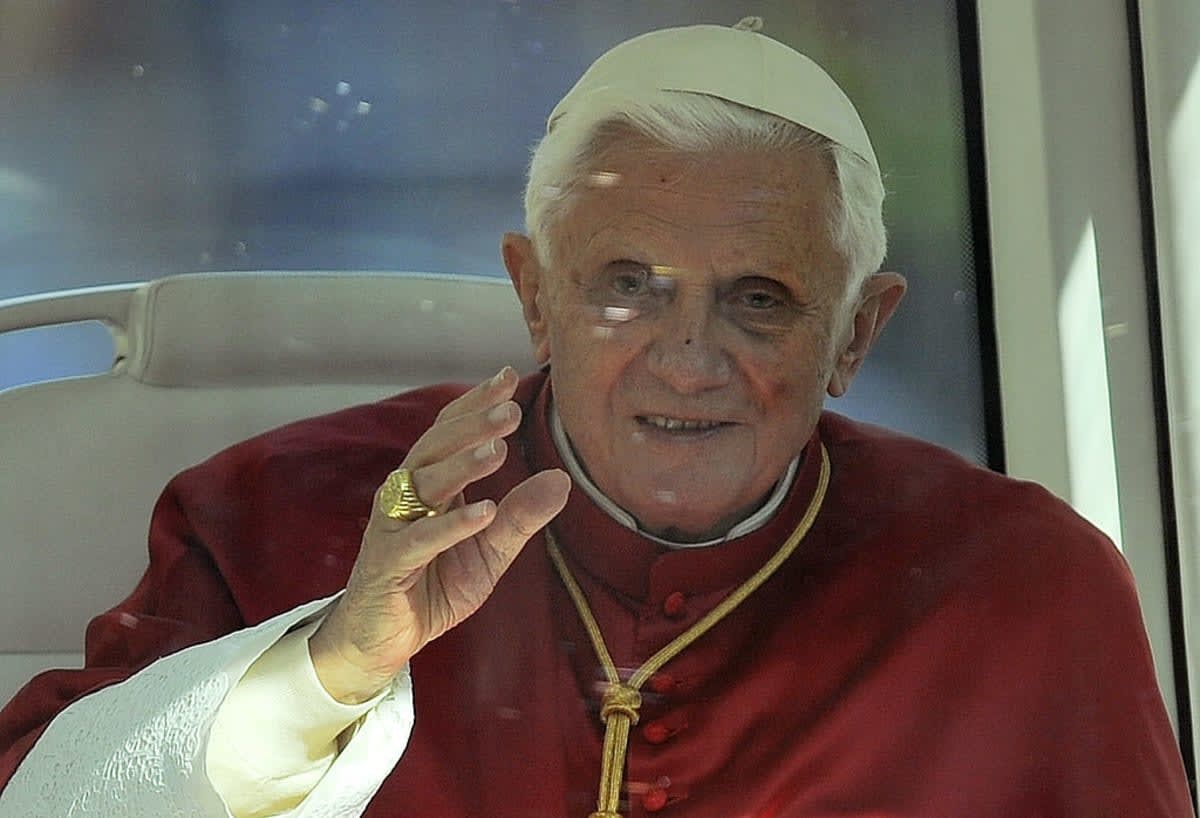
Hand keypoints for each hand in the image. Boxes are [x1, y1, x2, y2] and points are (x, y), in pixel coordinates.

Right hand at [308, 367, 570, 702]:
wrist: (380, 640)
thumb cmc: (431, 588)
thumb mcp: (488, 554)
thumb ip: (521, 518)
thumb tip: (563, 478)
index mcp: (430, 487)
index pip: (449, 432)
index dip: (475, 404)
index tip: (507, 376)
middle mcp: (406, 498)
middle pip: (435, 449)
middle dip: (472, 426)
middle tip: (511, 408)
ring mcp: (392, 529)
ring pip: (423, 486)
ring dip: (461, 465)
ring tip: (498, 449)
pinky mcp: (387, 566)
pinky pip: (418, 540)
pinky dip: (451, 526)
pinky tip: (484, 513)